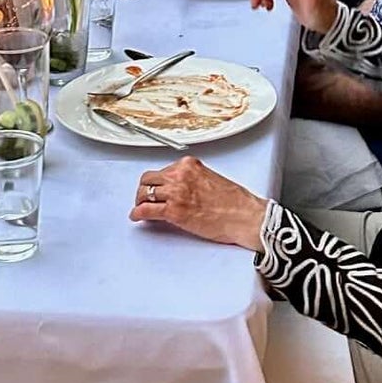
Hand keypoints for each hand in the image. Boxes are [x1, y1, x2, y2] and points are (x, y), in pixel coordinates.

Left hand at [129, 157, 266, 249]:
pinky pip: (147, 210)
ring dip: (140, 201)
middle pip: (149, 179)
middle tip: (143, 197)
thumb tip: (181, 188)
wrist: (244, 216)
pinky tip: (137, 217)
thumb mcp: (211, 179)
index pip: (163, 170)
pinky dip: (138, 214)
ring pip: (145, 193)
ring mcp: (176, 193)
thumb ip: (192, 179)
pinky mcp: (174, 211)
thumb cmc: (235, 202)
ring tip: (140, 207)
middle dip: (144, 189)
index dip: (156, 181)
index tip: (154, 186)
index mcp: (189, 165)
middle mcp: (180, 175)